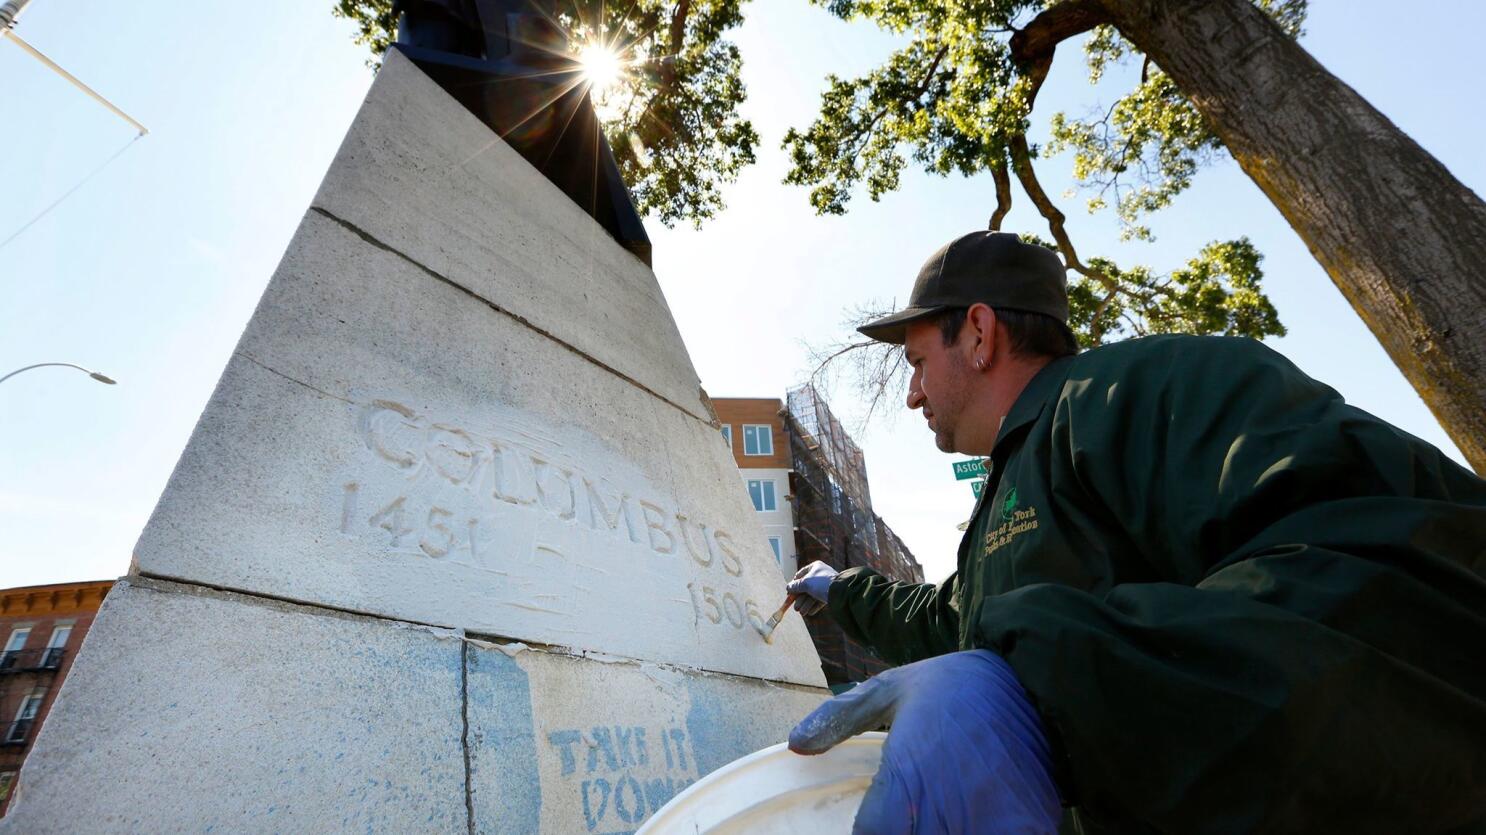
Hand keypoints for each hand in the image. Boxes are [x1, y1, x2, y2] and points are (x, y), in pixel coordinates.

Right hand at [786, 560, 837, 614]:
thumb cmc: (821, 583)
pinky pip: (820, 600)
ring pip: (812, 595)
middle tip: (795, 608)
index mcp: (815, 567)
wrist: (840, 591)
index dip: (794, 584)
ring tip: (802, 612)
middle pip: (806, 588)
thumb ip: (796, 586)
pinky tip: (810, 613)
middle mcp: (820, 575)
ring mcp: (825, 584)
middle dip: (800, 599)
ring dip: (806, 604)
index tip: (789, 593)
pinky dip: (814, 606)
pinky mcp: (830, 593)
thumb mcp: (805, 583)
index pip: (800, 575)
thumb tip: (788, 587)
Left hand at [789, 650, 1060, 834]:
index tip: (877, 822)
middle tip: (912, 812)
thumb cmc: (959, 685)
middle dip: (908, 831)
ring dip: (942, 832)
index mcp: (903, 784)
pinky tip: (974, 818)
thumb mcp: (893, 688)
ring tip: (943, 813)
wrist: (1040, 682)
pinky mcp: (1025, 831)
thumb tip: (796, 744)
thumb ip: (842, 718)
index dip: (872, 832)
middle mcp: (939, 814)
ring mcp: (984, 828)